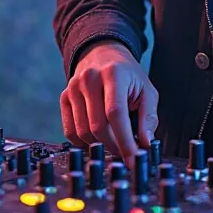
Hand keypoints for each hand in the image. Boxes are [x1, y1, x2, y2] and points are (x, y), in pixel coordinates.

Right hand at [60, 41, 158, 166]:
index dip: (125, 140)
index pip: (116, 113)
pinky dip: (84, 142)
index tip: (132, 158)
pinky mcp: (64, 97)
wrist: (103, 54)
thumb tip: (145, 144)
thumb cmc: (127, 75)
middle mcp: (89, 78)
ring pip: (82, 132)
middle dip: (114, 146)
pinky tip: (97, 139)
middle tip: (126, 153)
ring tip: (114, 142)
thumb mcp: (146, 90)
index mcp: (113, 73)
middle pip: (98, 126)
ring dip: (100, 145)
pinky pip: (70, 131)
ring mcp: (73, 88)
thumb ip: (148, 117)